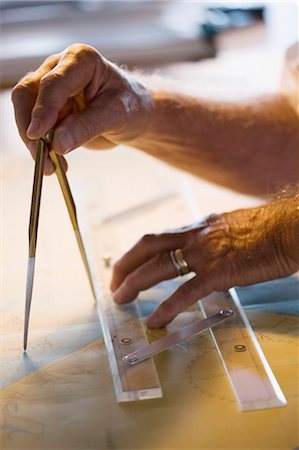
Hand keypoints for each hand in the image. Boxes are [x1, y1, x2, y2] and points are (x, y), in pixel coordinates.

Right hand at [11, 44, 152, 173]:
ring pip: (26, 112)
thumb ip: (87, 127)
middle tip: (41, 156)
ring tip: (51, 166)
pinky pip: (35, 127)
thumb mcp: (116, 115)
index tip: (37, 134)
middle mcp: (60, 68)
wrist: (135, 115)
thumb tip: (57, 143)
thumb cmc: (132, 106)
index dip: (42, 109)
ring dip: (34, 142)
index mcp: (80, 60)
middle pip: (29, 93)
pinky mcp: (49, 109)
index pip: (52, 83)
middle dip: (31, 127)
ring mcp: (51, 88)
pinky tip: (54, 162)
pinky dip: (40, 147)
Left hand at [110, 197, 298, 327]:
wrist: (289, 228)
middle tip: (114, 285)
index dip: (137, 253)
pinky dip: (167, 307)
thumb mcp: (230, 227)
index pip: (158, 238)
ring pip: (159, 267)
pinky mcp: (219, 272)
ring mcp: (205, 254)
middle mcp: (195, 236)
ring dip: (134, 284)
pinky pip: (186, 292)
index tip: (126, 266)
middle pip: (147, 248)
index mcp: (198, 227)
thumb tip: (199, 251)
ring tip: (120, 299)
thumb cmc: (267, 228)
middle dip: (125, 266)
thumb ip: (210, 238)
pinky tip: (156, 320)